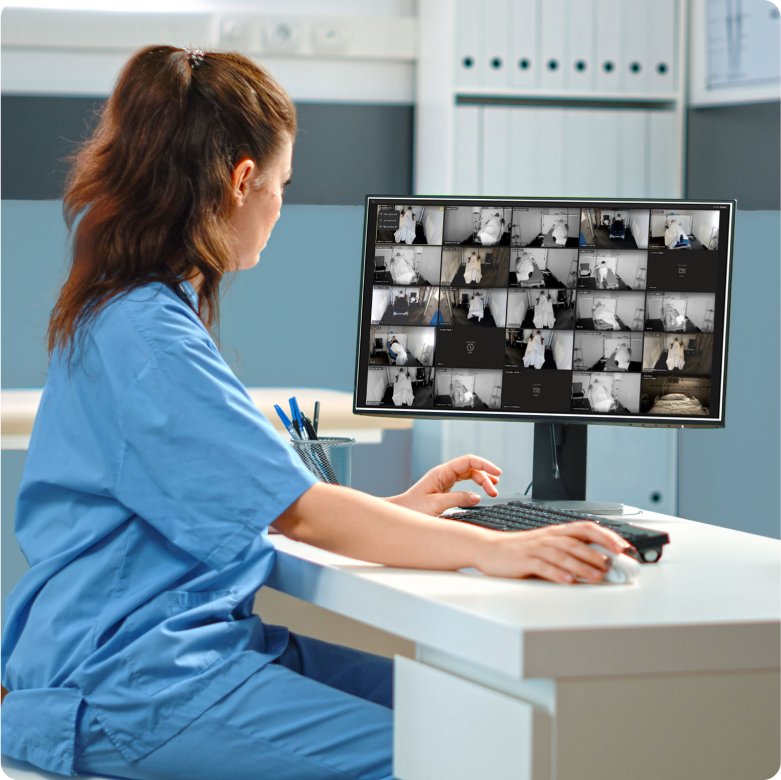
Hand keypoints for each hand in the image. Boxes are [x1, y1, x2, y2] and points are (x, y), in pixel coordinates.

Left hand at [388, 454, 500, 515]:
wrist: (399, 513)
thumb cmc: (412, 508)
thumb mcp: (436, 505)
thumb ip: (457, 499)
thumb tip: (477, 497)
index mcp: (441, 473)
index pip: (468, 461)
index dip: (485, 464)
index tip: (497, 472)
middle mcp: (443, 474)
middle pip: (471, 468)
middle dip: (485, 476)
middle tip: (495, 490)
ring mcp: (444, 481)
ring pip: (468, 476)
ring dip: (481, 481)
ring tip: (492, 491)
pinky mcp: (444, 489)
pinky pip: (463, 484)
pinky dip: (474, 487)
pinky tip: (479, 493)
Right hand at [476, 521, 631, 583]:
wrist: (489, 549)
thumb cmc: (519, 550)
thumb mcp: (546, 547)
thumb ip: (569, 553)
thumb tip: (598, 564)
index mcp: (556, 532)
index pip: (586, 528)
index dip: (606, 536)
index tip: (622, 547)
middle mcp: (549, 537)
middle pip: (577, 541)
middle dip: (598, 552)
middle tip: (614, 565)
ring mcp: (536, 548)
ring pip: (563, 554)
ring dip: (582, 565)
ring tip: (598, 576)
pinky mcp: (524, 560)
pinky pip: (544, 566)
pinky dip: (557, 573)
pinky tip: (569, 580)